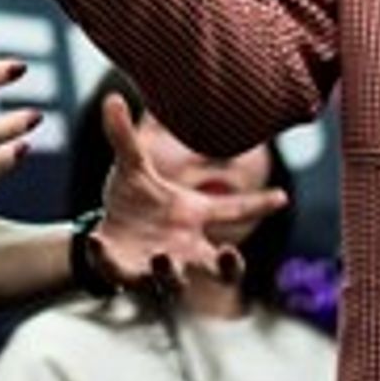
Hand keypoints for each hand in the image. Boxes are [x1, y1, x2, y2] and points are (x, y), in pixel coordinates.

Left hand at [88, 93, 285, 297]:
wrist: (105, 232)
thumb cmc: (133, 202)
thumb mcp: (130, 167)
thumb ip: (126, 137)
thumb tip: (113, 97)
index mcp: (193, 215)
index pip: (232, 210)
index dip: (258, 204)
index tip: (282, 196)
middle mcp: (184, 248)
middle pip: (220, 269)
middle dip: (229, 267)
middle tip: (229, 254)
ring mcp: (159, 267)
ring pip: (177, 284)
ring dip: (171, 273)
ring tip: (161, 255)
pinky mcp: (128, 276)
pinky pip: (121, 274)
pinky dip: (107, 259)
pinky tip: (97, 239)